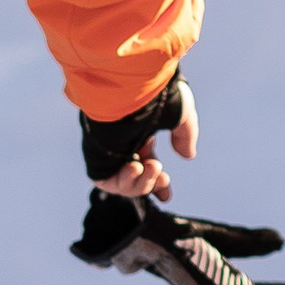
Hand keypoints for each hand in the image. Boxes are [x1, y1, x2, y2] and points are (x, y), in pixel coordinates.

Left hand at [83, 81, 199, 199]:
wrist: (130, 89)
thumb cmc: (156, 96)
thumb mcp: (181, 115)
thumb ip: (185, 136)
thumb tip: (188, 155)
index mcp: (140, 130)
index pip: (147, 162)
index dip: (157, 182)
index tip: (167, 194)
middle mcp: (122, 142)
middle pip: (135, 176)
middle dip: (151, 183)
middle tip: (162, 178)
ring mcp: (108, 150)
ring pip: (123, 182)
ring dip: (141, 182)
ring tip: (149, 167)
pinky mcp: (96, 157)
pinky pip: (107, 181)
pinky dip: (123, 182)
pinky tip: (135, 168)